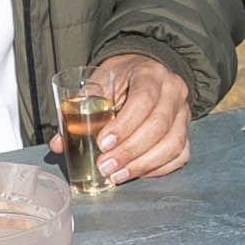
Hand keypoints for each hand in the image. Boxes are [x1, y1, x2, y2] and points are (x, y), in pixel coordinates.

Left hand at [84, 52, 196, 180]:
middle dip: (130, 151)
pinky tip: (136, 172)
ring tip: (118, 175)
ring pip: (173, 144)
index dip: (124, 126)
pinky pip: (180, 154)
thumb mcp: (99, 82)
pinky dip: (159, 168)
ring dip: (143, 164)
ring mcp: (184, 113)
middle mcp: (173, 92)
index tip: (103, 143)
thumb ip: (80, 109)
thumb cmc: (121, 77)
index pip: (143, 101)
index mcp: (150, 74)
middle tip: (105, 166)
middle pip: (159, 126)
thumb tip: (58, 143)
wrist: (145, 69)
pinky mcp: (186, 131)